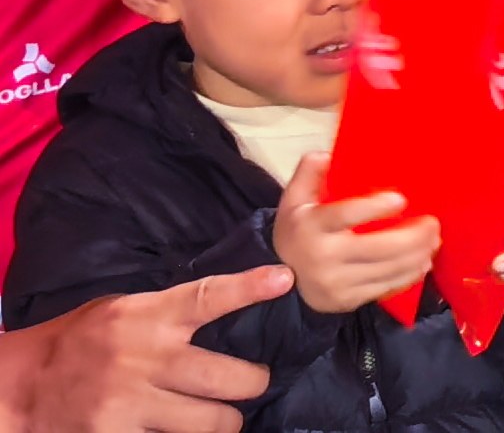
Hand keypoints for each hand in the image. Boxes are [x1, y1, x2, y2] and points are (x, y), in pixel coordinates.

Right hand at [0, 266, 290, 432]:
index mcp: (145, 317)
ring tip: (222, 415)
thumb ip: (170, 311)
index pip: (206, 297)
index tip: (283, 280)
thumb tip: (235, 301)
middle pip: (229, 377)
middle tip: (252, 382)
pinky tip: (180, 431)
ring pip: (213, 422)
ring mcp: (130, 403)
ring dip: (226, 421)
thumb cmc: (82, 341)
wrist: (23, 386)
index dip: (248, 288)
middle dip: (253, 382)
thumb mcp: (123, 310)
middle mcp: (143, 359)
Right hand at [272, 153, 439, 314]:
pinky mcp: (346, 301)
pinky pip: (385, 288)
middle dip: (414, 236)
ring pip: (388, 270)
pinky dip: (410, 275)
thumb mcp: (294, 199)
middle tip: (433, 222)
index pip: (345, 216)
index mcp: (311, 227)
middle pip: (378, 248)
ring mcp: (335, 284)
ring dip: (419, 255)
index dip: (374, 208)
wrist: (281, 275)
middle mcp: (322, 258)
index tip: (401, 199)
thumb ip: (309, 173)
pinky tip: (423, 261)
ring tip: (434, 240)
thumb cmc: (298, 229)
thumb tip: (326, 155)